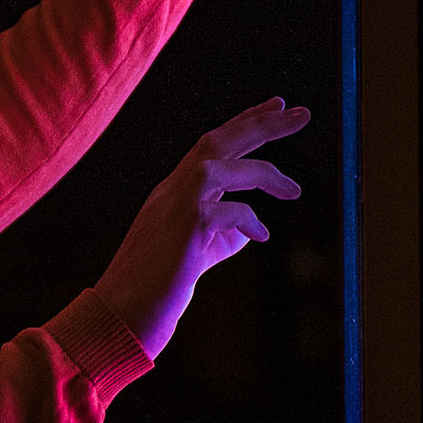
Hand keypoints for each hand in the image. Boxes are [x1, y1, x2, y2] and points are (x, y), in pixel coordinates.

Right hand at [93, 99, 311, 357]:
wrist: (121, 315)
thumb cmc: (156, 289)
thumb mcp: (196, 252)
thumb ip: (223, 234)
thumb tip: (253, 226)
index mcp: (173, 191)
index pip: (211, 145)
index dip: (244, 122)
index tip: (275, 106)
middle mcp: (171, 190)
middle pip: (217, 140)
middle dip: (261, 123)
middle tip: (301, 112)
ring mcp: (175, 206)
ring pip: (221, 165)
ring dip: (263, 171)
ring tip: (294, 190)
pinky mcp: (186, 229)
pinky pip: (229, 211)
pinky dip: (251, 220)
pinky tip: (262, 236)